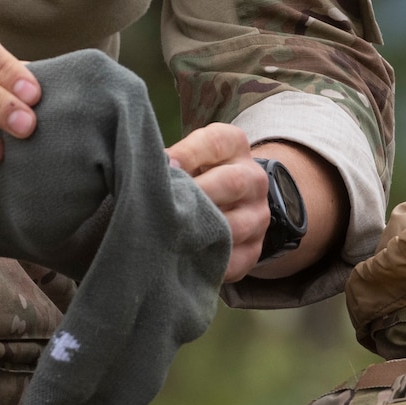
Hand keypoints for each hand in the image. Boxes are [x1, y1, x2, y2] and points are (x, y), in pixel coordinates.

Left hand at [166, 122, 268, 281]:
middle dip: (195, 194)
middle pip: (231, 183)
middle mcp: (253, 179)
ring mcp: (257, 216)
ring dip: (201, 231)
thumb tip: (148, 169)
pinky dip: (209, 260)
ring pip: (235, 226)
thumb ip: (172, 159)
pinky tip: (184, 259)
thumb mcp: (188, 153)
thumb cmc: (195, 171)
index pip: (214, 143)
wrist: (231, 200)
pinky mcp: (253, 249)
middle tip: (165, 204)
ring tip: (170, 233)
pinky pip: (234, 259)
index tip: (163, 165)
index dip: (186, 154)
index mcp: (234, 146)